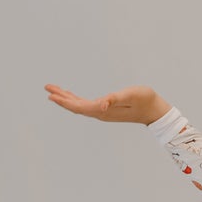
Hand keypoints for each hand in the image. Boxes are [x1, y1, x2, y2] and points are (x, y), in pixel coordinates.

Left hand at [44, 82, 170, 124]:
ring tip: (53, 91)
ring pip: (79, 106)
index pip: (79, 107)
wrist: (154, 110)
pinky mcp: (106, 109)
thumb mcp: (131, 95)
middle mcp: (101, 113)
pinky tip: (70, 97)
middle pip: (76, 107)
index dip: (64, 101)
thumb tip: (101, 104)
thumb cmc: (145, 100)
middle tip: (47, 88)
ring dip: (66, 99)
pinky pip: (86, 105)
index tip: (51, 95)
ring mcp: (103, 112)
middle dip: (60, 98)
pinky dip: (75, 100)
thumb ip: (115, 99)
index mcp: (104, 110)